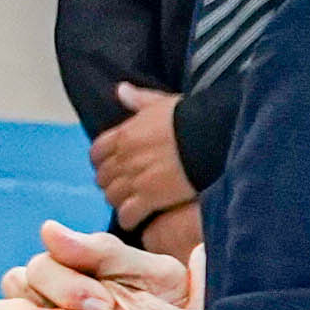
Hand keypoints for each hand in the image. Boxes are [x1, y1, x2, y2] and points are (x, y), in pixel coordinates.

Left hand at [88, 86, 193, 233]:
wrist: (211, 137)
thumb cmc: (192, 118)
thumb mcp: (163, 103)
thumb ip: (139, 100)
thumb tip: (121, 90)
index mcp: (126, 134)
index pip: (98, 152)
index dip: (102, 162)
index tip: (111, 168)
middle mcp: (125, 156)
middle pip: (104, 177)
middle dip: (111, 184)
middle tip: (123, 189)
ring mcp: (136, 177)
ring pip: (113, 196)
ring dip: (120, 202)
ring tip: (131, 204)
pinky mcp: (150, 197)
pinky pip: (129, 214)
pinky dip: (130, 219)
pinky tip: (137, 220)